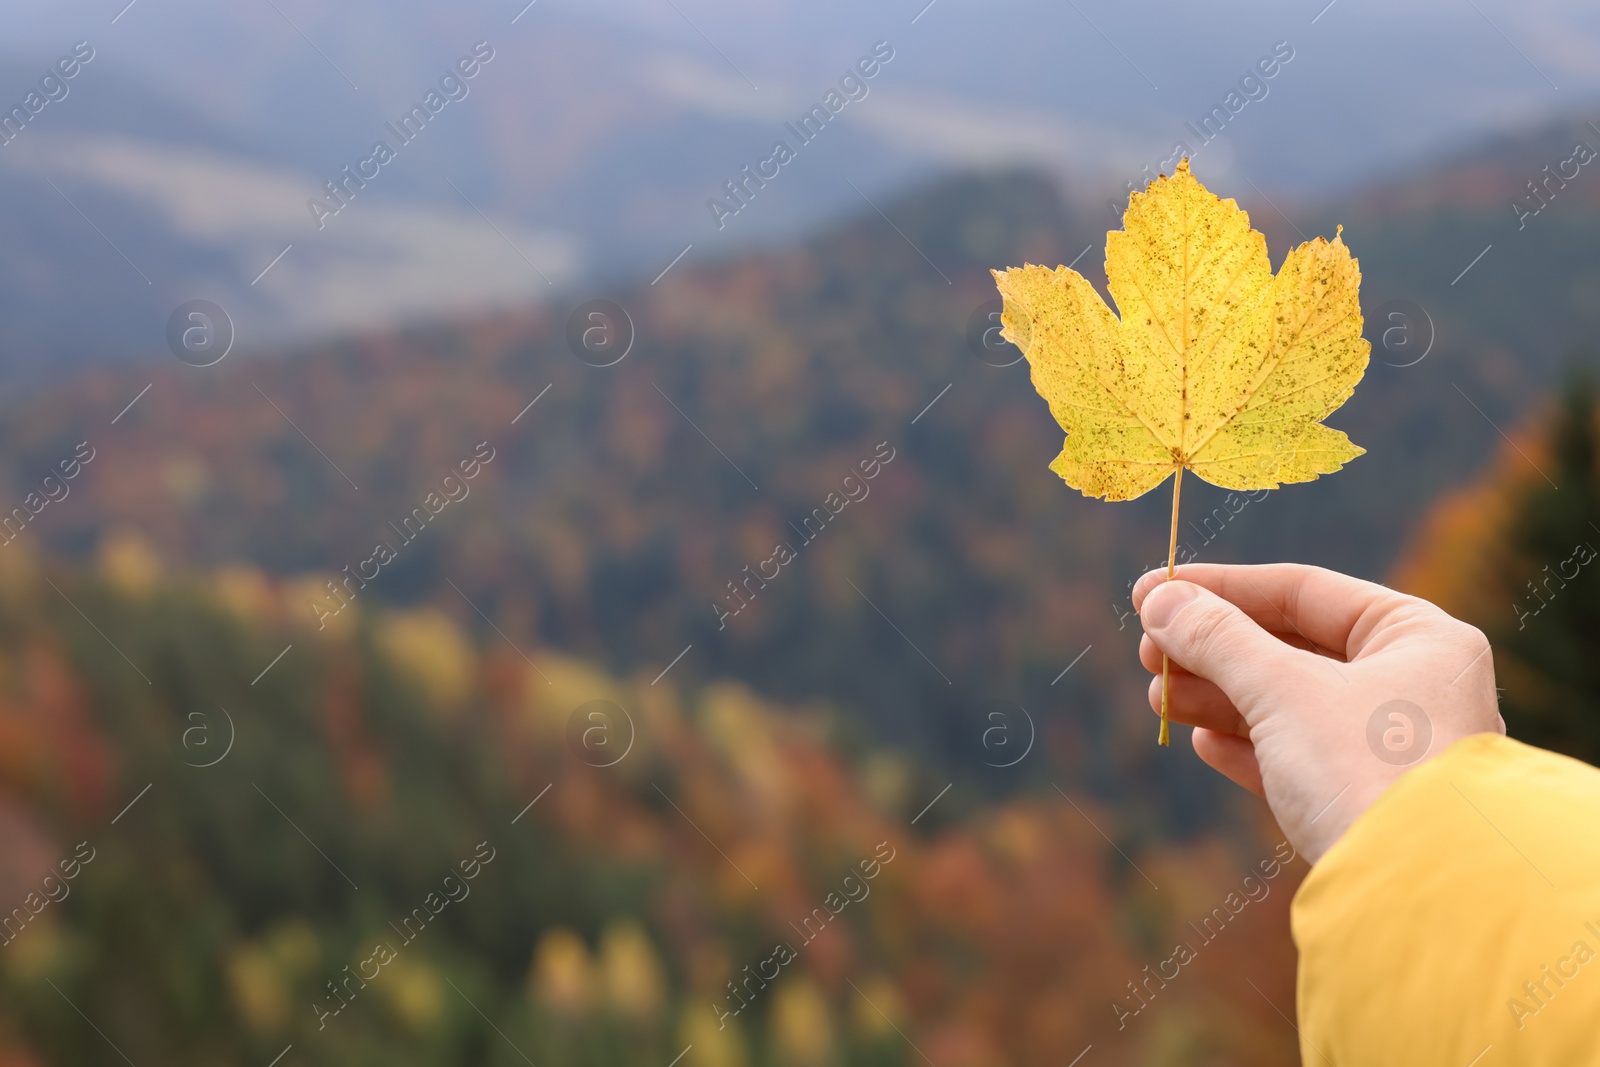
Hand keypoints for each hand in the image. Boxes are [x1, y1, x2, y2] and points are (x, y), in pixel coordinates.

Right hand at [1134, 563, 1503, 862]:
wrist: (1419, 896)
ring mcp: (1393, 747)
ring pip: (1288, 704)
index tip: (1151, 592)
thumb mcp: (1281, 690)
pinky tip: (1203, 746)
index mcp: (1417, 637)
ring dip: (1218, 698)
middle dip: (1212, 650)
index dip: (1220, 588)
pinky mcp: (1368, 801)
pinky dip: (1248, 746)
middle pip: (1291, 647)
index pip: (1302, 590)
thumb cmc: (1365, 769)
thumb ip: (1217, 639)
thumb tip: (1160, 600)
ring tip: (1159, 698)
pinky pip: (1298, 757)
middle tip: (1146, 653)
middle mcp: (1413, 684)